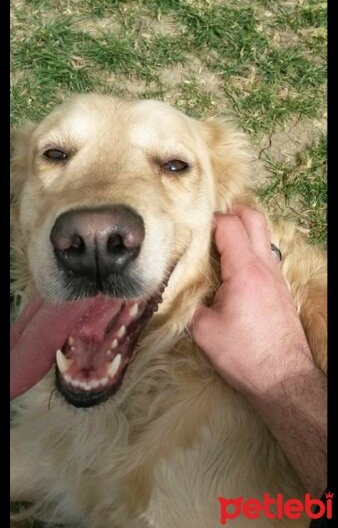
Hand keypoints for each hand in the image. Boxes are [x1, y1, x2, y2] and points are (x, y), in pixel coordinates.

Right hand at [190, 205, 313, 395]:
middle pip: (255, 220)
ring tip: (221, 241)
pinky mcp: (280, 290)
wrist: (283, 378)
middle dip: (234, 211)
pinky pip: (266, 256)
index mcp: (245, 271)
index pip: (230, 227)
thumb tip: (183, 288)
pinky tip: (234, 267)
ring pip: (264, 237)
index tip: (193, 227)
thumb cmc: (244, 355)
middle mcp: (265, 267)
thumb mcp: (204, 331)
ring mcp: (276, 277)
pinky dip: (251, 250)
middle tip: (213, 218)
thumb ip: (191, 302)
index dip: (210, 220)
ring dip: (245, 230)